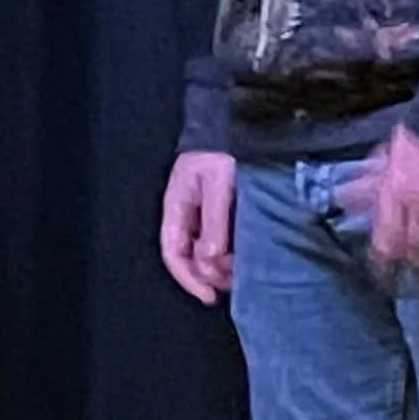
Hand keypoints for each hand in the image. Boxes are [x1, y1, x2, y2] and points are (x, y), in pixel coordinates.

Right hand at [159, 150, 237, 303]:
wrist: (239, 123)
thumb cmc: (224, 151)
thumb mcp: (219, 184)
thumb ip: (214, 221)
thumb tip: (210, 260)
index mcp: (177, 205)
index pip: (172, 252)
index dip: (188, 278)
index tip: (210, 296)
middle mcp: (187, 212)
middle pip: (189, 256)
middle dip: (208, 275)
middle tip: (234, 284)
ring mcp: (204, 211)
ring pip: (206, 251)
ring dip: (221, 266)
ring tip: (244, 271)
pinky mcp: (222, 210)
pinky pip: (220, 240)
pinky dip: (231, 253)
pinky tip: (246, 256)